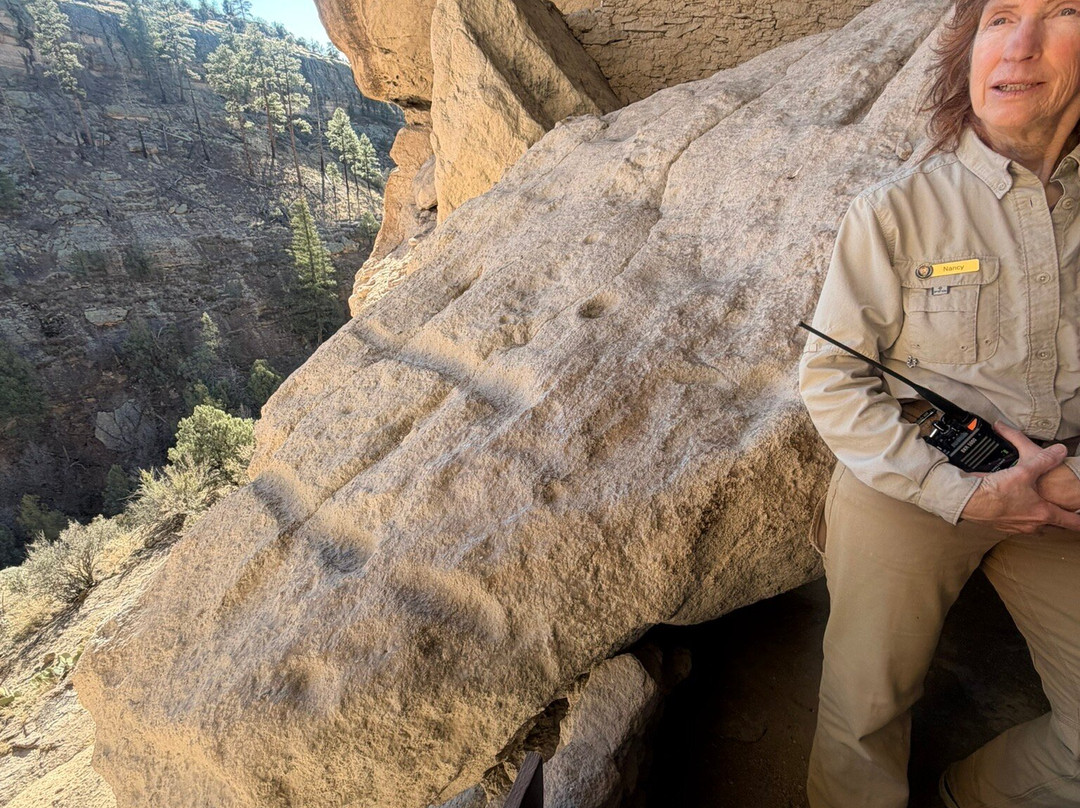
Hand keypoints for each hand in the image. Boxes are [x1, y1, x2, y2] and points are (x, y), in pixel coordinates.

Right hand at [960, 421, 1079, 533]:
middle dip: (1060, 520)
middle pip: (1054, 527)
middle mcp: (1031, 524)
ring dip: (1039, 519)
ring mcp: (1016, 527)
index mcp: (1042, 513)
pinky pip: (1016, 525)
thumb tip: (1060, 451)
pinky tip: (1015, 507)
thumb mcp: (1024, 471)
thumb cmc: (995, 491)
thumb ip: (1044, 460)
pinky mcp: (1001, 526)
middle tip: (1065, 513)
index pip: (1071, 522)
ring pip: (1035, 527)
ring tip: (1039, 509)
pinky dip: (1020, 517)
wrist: (968, 501)